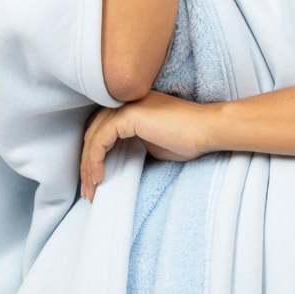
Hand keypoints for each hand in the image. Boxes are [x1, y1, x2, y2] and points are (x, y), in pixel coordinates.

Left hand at [81, 91, 218, 200]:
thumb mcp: (152, 144)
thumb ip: (131, 145)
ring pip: (93, 138)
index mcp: (129, 107)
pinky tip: (99, 178)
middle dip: (87, 164)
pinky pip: (100, 140)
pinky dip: (95, 161)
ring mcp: (124, 106)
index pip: (101, 130)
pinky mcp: (127, 116)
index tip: (94, 181)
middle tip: (88, 191)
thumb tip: (115, 161)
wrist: (207, 129)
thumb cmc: (188, 138)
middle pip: (92, 134)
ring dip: (88, 167)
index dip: (93, 156)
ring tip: (91, 190)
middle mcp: (123, 102)